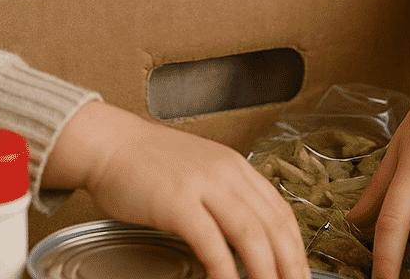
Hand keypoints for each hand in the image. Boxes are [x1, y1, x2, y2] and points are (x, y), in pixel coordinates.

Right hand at [44, 101, 308, 278]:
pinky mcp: (178, 202)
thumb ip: (224, 196)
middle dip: (291, 264)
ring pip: (251, 234)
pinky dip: (225, 271)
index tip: (300, 273)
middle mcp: (227, 173)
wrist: (109, 144)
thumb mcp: (199, 171)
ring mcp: (204, 186)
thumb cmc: (147, 164)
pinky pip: (211, 243)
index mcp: (237, 167)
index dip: (296, 247)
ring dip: (266, 272)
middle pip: (274, 225)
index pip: (280, 211)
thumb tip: (246, 234)